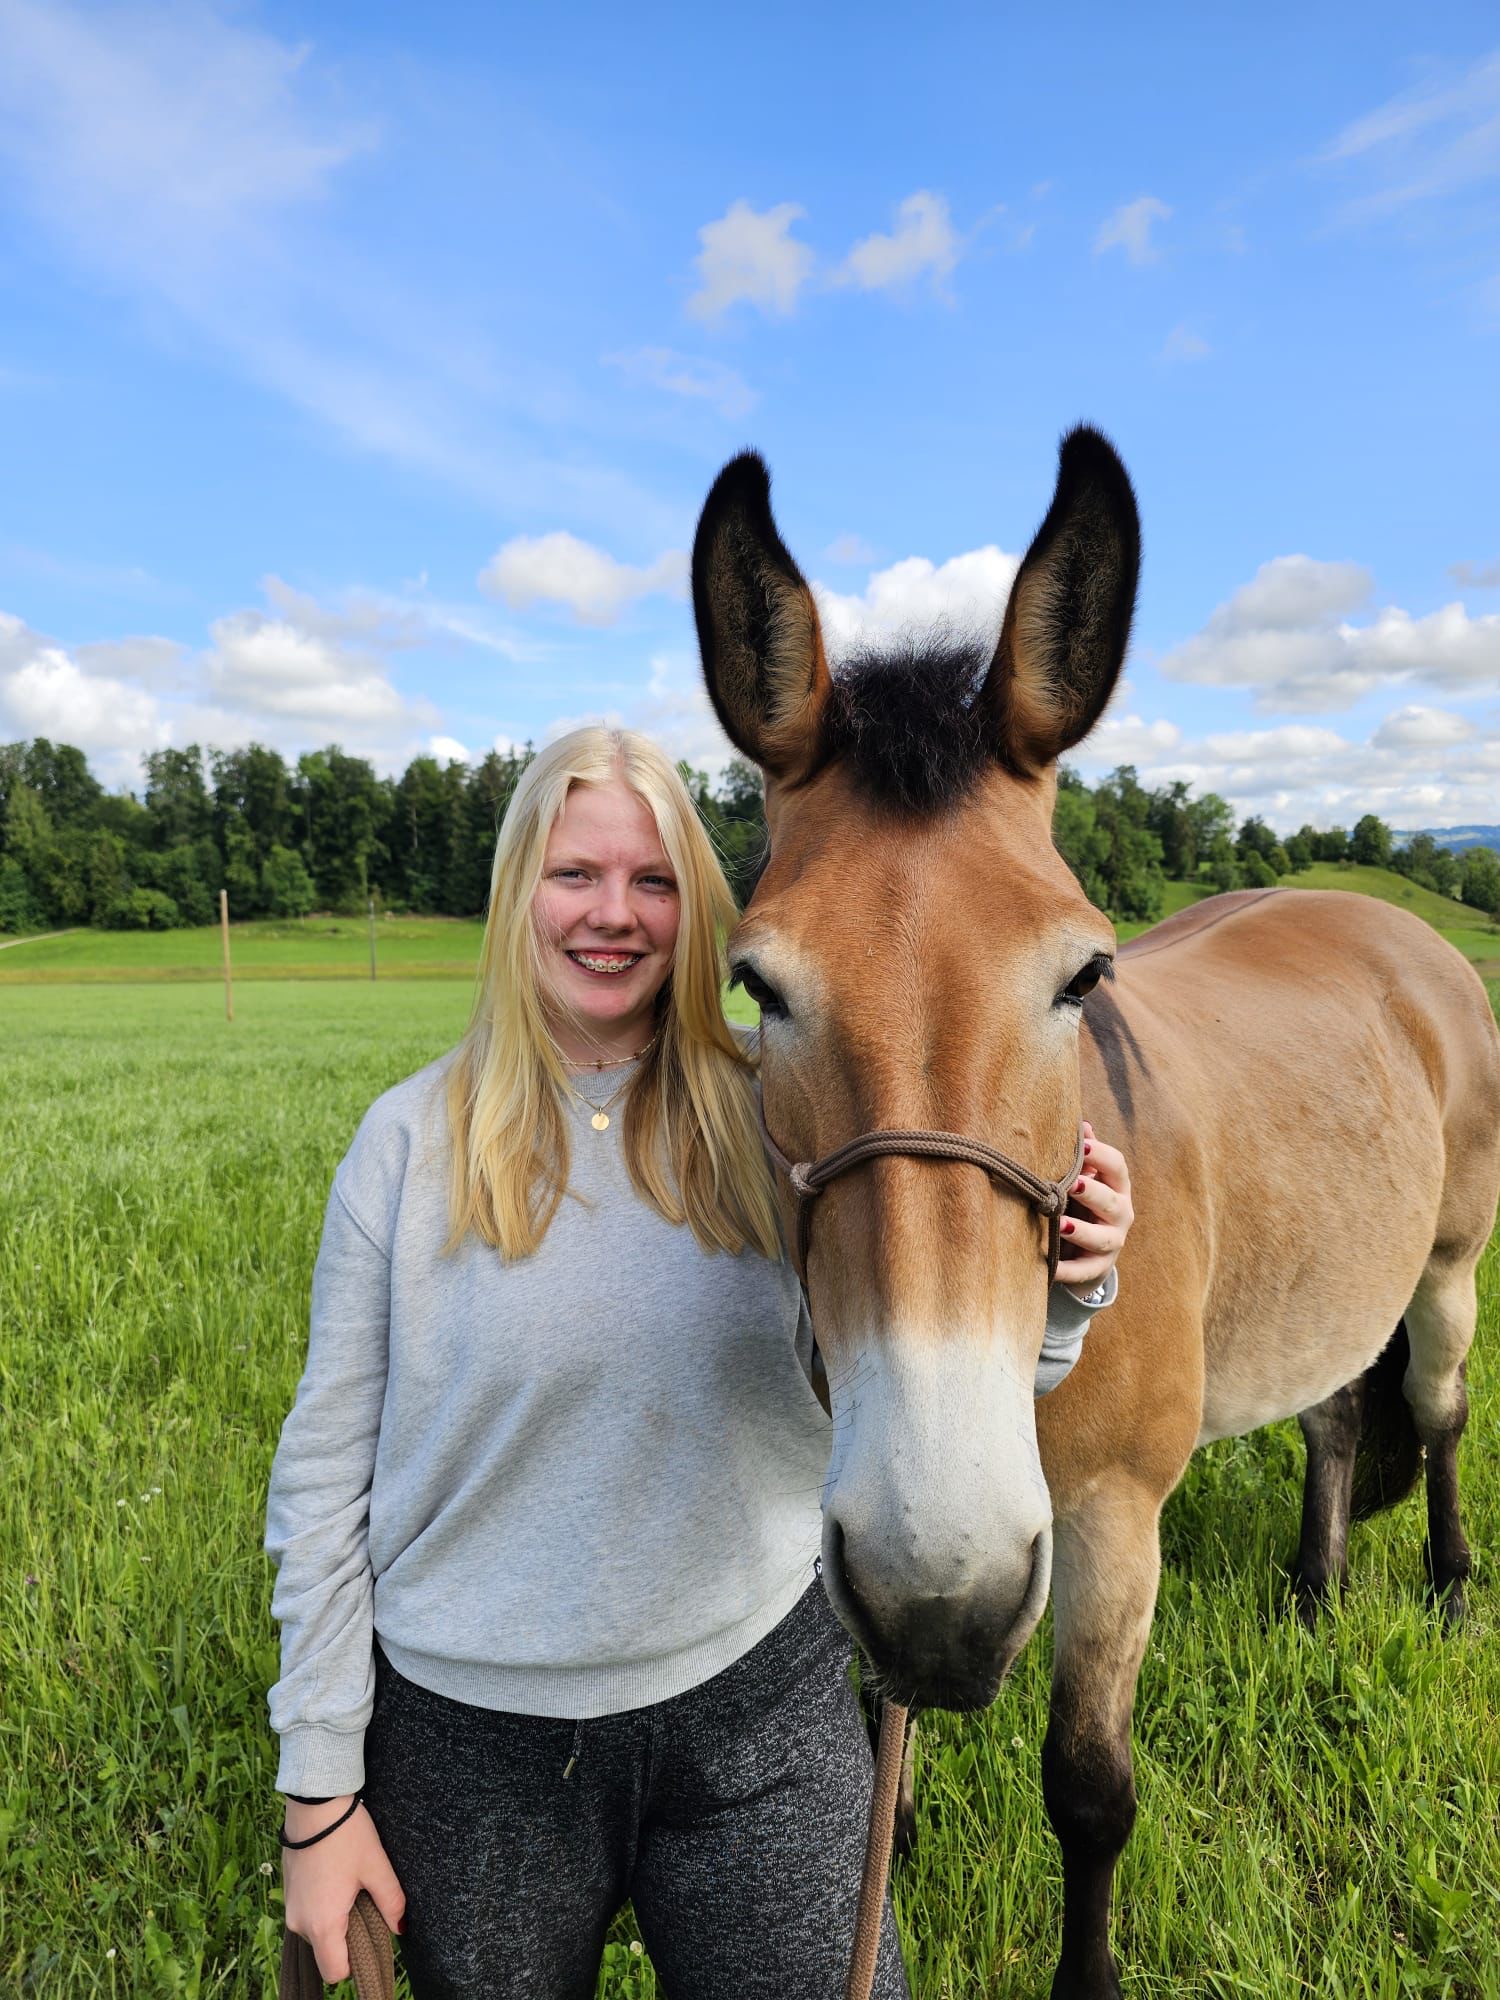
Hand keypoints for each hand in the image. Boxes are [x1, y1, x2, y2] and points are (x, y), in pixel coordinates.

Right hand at [281, 1796, 405, 1981]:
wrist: (315, 1802)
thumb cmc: (347, 1834)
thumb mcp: (377, 1867)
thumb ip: (391, 1902)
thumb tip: (401, 1928)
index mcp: (322, 1924)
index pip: (335, 1972)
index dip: (355, 1962)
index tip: (370, 1936)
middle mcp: (299, 1921)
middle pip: (325, 1951)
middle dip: (346, 1937)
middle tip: (363, 1903)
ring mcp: (289, 1906)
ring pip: (315, 1931)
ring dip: (333, 1919)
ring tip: (349, 1885)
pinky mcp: (287, 1889)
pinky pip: (306, 1912)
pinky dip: (321, 1905)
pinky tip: (335, 1876)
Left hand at [1056, 1120, 1132, 1294]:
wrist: (1085, 1251)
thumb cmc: (1081, 1202)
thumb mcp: (1084, 1178)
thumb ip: (1083, 1154)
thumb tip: (1080, 1124)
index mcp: (1116, 1186)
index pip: (1118, 1167)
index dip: (1102, 1156)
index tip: (1083, 1147)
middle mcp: (1120, 1214)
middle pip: (1112, 1202)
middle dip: (1093, 1192)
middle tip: (1071, 1184)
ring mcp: (1112, 1242)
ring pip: (1103, 1238)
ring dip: (1082, 1231)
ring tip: (1059, 1224)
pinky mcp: (1097, 1268)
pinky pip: (1085, 1271)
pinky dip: (1068, 1270)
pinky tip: (1050, 1267)